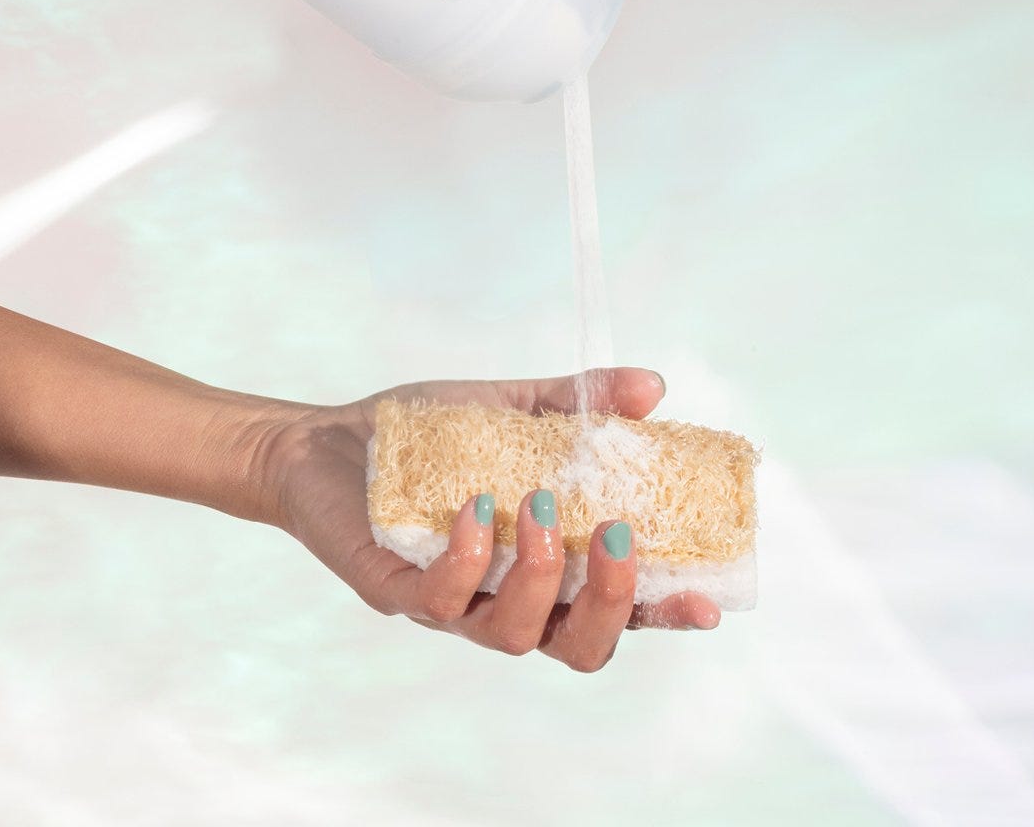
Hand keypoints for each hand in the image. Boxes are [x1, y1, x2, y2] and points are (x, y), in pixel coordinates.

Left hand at [256, 367, 721, 672]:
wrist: (325, 438)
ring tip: (538, 506)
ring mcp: (450, 603)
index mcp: (543, 565)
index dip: (663, 615)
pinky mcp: (393, 590)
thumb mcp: (512, 409)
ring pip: (512, 636)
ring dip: (539, 576)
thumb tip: (652, 387)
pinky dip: (466, 559)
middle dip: (610, 604)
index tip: (707, 601)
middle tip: (617, 537)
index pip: (616, 609)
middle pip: (576, 647)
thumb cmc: (426, 434)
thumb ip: (580, 404)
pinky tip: (476, 508)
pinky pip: (439, 603)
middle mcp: (504, 597)